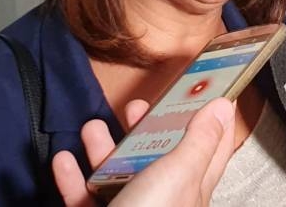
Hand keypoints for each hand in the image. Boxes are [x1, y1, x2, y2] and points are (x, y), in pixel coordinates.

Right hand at [52, 98, 234, 206]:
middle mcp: (163, 199)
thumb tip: (223, 108)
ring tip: (90, 127)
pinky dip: (72, 179)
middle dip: (145, 129)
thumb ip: (198, 142)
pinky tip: (62, 161)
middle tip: (135, 106)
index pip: (212, 147)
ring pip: (117, 174)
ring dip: (102, 149)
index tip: (208, 90)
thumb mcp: (177, 175)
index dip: (213, 118)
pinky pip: (84, 199)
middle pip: (158, 156)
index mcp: (190, 186)